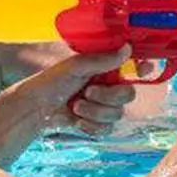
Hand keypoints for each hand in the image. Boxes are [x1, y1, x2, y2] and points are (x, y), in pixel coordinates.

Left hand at [7, 46, 137, 136]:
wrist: (33, 109)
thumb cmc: (50, 81)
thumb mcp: (74, 66)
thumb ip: (102, 60)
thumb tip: (127, 48)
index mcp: (107, 69)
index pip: (134, 67)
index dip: (143, 68)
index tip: (142, 70)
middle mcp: (109, 87)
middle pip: (129, 95)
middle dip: (108, 97)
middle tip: (88, 92)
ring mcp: (104, 106)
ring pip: (118, 114)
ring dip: (95, 112)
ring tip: (76, 106)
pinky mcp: (97, 124)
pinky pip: (108, 129)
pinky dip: (91, 126)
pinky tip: (77, 120)